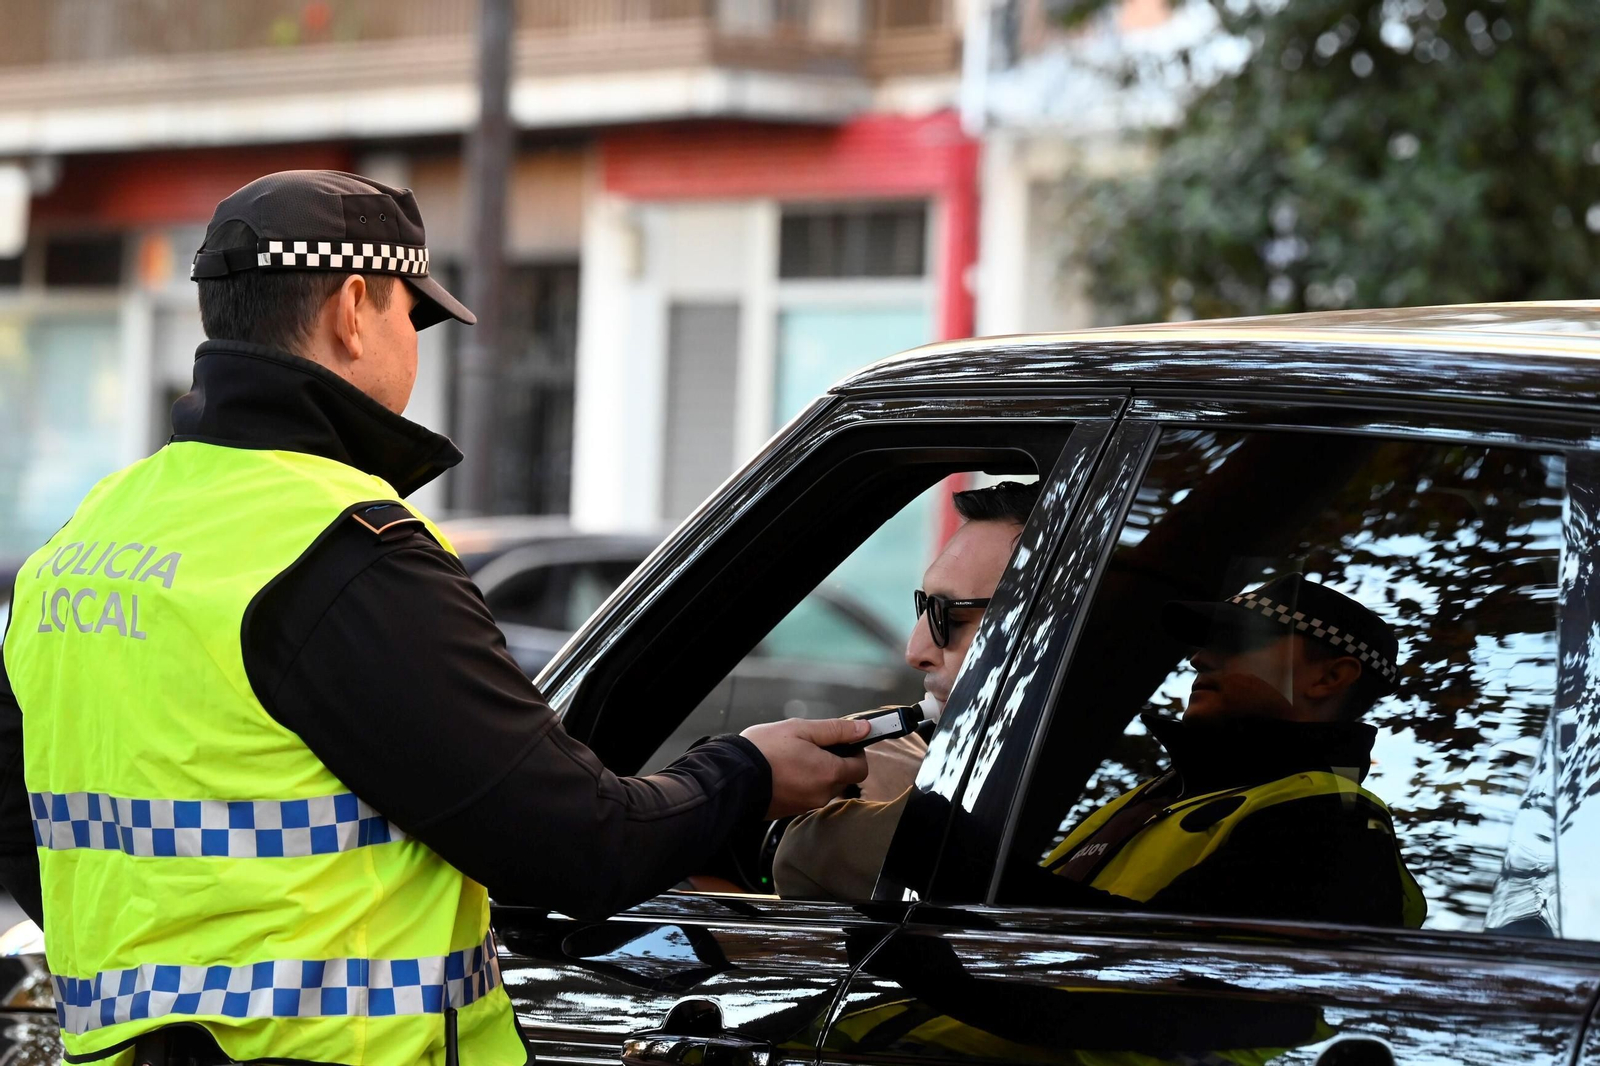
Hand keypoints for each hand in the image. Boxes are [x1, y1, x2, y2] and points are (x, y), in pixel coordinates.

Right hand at [741, 718, 871, 817]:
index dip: (856, 752)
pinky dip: (803, 783)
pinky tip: (785, 771)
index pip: (861, 768)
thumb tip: (864, 729)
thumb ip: (837, 729)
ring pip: (824, 788)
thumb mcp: (802, 729)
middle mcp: (822, 794)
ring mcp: (806, 805)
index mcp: (829, 773)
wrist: (732, 776)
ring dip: (818, 773)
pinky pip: (807, 796)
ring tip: (794, 757)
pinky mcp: (791, 811)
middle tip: (813, 746)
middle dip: (835, 762)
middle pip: (843, 779)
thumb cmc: (764, 750)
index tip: (842, 742)